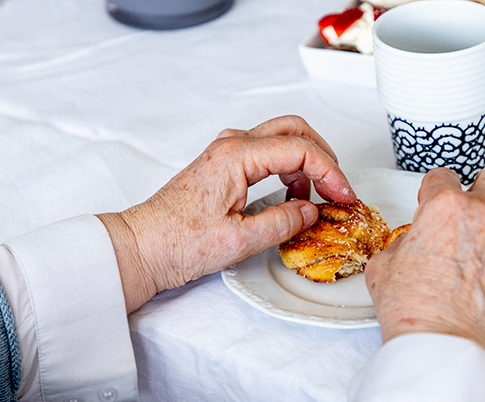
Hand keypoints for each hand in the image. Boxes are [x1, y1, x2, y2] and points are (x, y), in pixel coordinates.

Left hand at [98, 116, 355, 312]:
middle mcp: (232, 145)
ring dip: (306, 162)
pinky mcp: (224, 164)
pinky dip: (288, 168)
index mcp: (236, 156)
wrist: (140, 247)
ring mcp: (226, 152)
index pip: (300, 150)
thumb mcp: (238, 241)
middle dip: (324, 156)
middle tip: (338, 188)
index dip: (330, 173)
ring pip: (281, 138)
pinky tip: (291, 197)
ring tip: (315, 199)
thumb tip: (311, 211)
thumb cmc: (176, 243)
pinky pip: (266, 152)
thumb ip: (282, 223)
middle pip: (294, 129)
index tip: (344, 197)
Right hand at [364, 165, 484, 364]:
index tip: (432, 203)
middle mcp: (482, 212)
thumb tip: (414, 242)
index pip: (443, 176)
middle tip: (468, 211)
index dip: (434, 190)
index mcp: (443, 206)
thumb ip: (404, 240)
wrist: (441, 342)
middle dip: (479, 188)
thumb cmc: (413, 309)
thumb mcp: (385, 263)